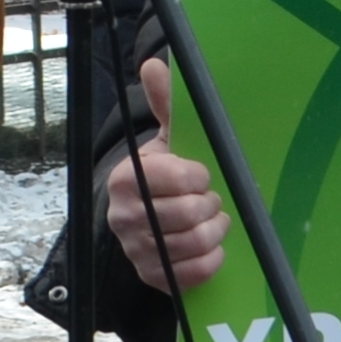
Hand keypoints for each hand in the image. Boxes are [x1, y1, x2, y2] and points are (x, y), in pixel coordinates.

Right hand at [106, 61, 230, 293]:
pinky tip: (212, 247)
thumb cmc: (165, 173)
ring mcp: (136, 251)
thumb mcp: (168, 138)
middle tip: (211, 199)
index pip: (178, 177)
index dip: (201, 176)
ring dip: (216, 230)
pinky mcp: (151, 278)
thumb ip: (167, 103)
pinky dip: (212, 260)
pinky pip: (193, 274)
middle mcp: (124, 216)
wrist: (148, 215)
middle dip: (211, 204)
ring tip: (214, 219)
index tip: (203, 174)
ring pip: (195, 244)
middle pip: (189, 214)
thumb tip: (154, 63)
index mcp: (127, 177)